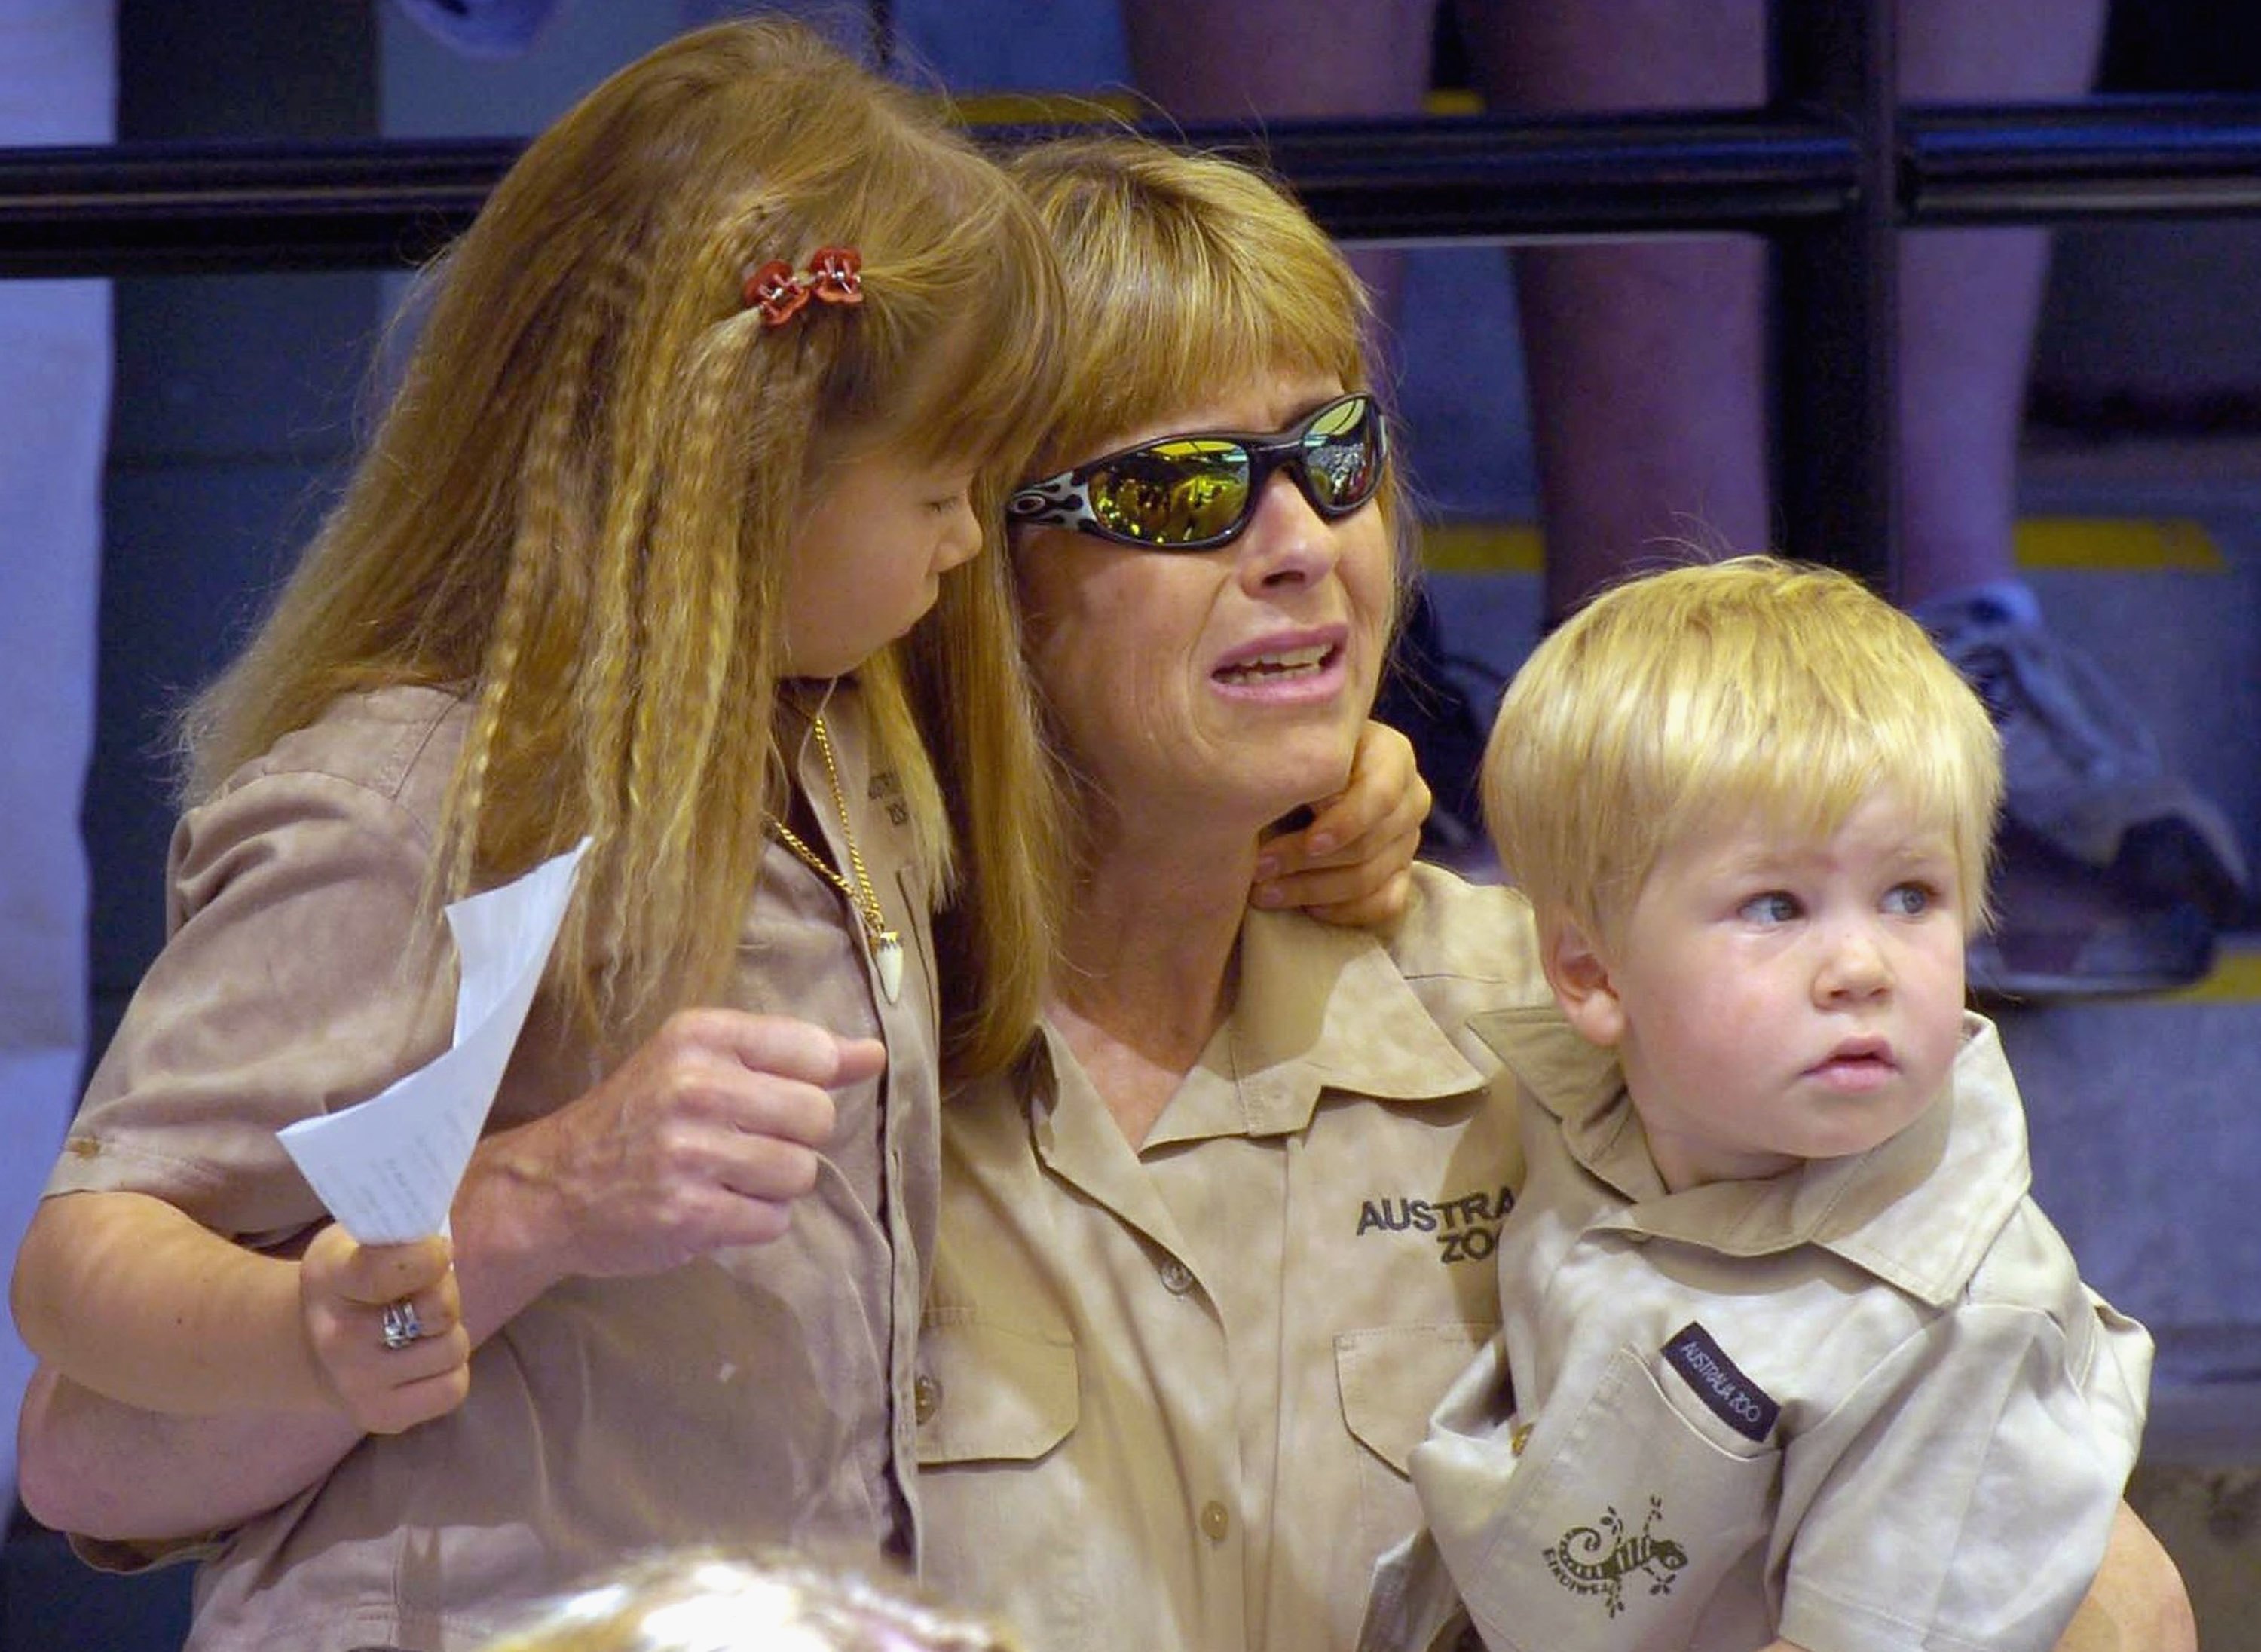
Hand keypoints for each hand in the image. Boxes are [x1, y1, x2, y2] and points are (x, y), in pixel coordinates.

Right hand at [298, 1225, 469, 1434]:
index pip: (392, 1270)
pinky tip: (422, 1358)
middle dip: (444, 1294)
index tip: (436, 1250)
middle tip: (423, 1294)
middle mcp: (339, 1338)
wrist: (308, 1348)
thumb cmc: (348, 1282)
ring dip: (448, 1333)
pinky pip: (453, 1388)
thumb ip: (398, 1234)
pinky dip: (449, 1370)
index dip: (432, 1256)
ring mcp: (357, 1385)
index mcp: (331, 1279)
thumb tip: (443, 1245)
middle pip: (440, 1311)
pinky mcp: (380, 1418)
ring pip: (454, 1349)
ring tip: (420, 1327)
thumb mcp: (357, 1241)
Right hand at [479, 1008, 883, 1284]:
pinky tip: (716, 1207)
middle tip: (750, 1143)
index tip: (778, 1098)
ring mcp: (689, 1153)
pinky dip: (754, 1221)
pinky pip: (772, 1220)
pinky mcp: (687, 1213)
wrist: (552, 1187)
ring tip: (730, 1177)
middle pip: (815, 1116)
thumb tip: (876, 1054)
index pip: (811, 1050)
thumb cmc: (640, 1117)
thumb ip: (793, 1056)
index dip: (813, 1081)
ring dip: (777, 1185)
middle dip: (797, 1138)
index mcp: (699, 1037)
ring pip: (800, 1172)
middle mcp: (694, 1087)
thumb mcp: (702, 1062)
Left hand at [1253, 718, 1429, 925]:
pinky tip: (1306, 908)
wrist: (1299, 780)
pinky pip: (1384, 905)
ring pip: (1369, 879)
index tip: (1308, 842)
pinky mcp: (1400, 876)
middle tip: (1259, 869)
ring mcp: (1408, 841)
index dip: (1345, 823)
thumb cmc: (1295, 762)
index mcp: (1393, 757)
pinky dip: (1343, 912)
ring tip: (1264, 892)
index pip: (1380, 796)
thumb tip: (1310, 802)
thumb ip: (1307, 773)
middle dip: (1306, 862)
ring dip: (1311, 891)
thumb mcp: (1299, 756)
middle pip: (1368, 844)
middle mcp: (1410, 800)